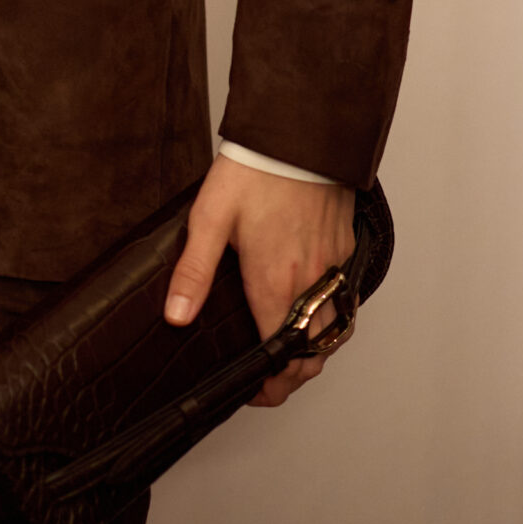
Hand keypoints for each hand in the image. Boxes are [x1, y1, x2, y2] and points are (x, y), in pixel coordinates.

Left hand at [164, 157, 355, 409]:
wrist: (300, 132)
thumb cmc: (255, 171)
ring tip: (290, 352)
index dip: (268, 385)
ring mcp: (333, 265)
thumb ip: (194, 272)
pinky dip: (331, 316)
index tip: (252, 391)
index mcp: (276, 282)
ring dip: (315, 350)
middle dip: (293, 377)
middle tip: (268, 381)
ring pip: (336, 329)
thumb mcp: (210, 219)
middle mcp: (312, 281)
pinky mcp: (345, 246)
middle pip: (314, 353)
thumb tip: (176, 317)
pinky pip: (345, 297)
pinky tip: (310, 306)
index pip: (281, 358)